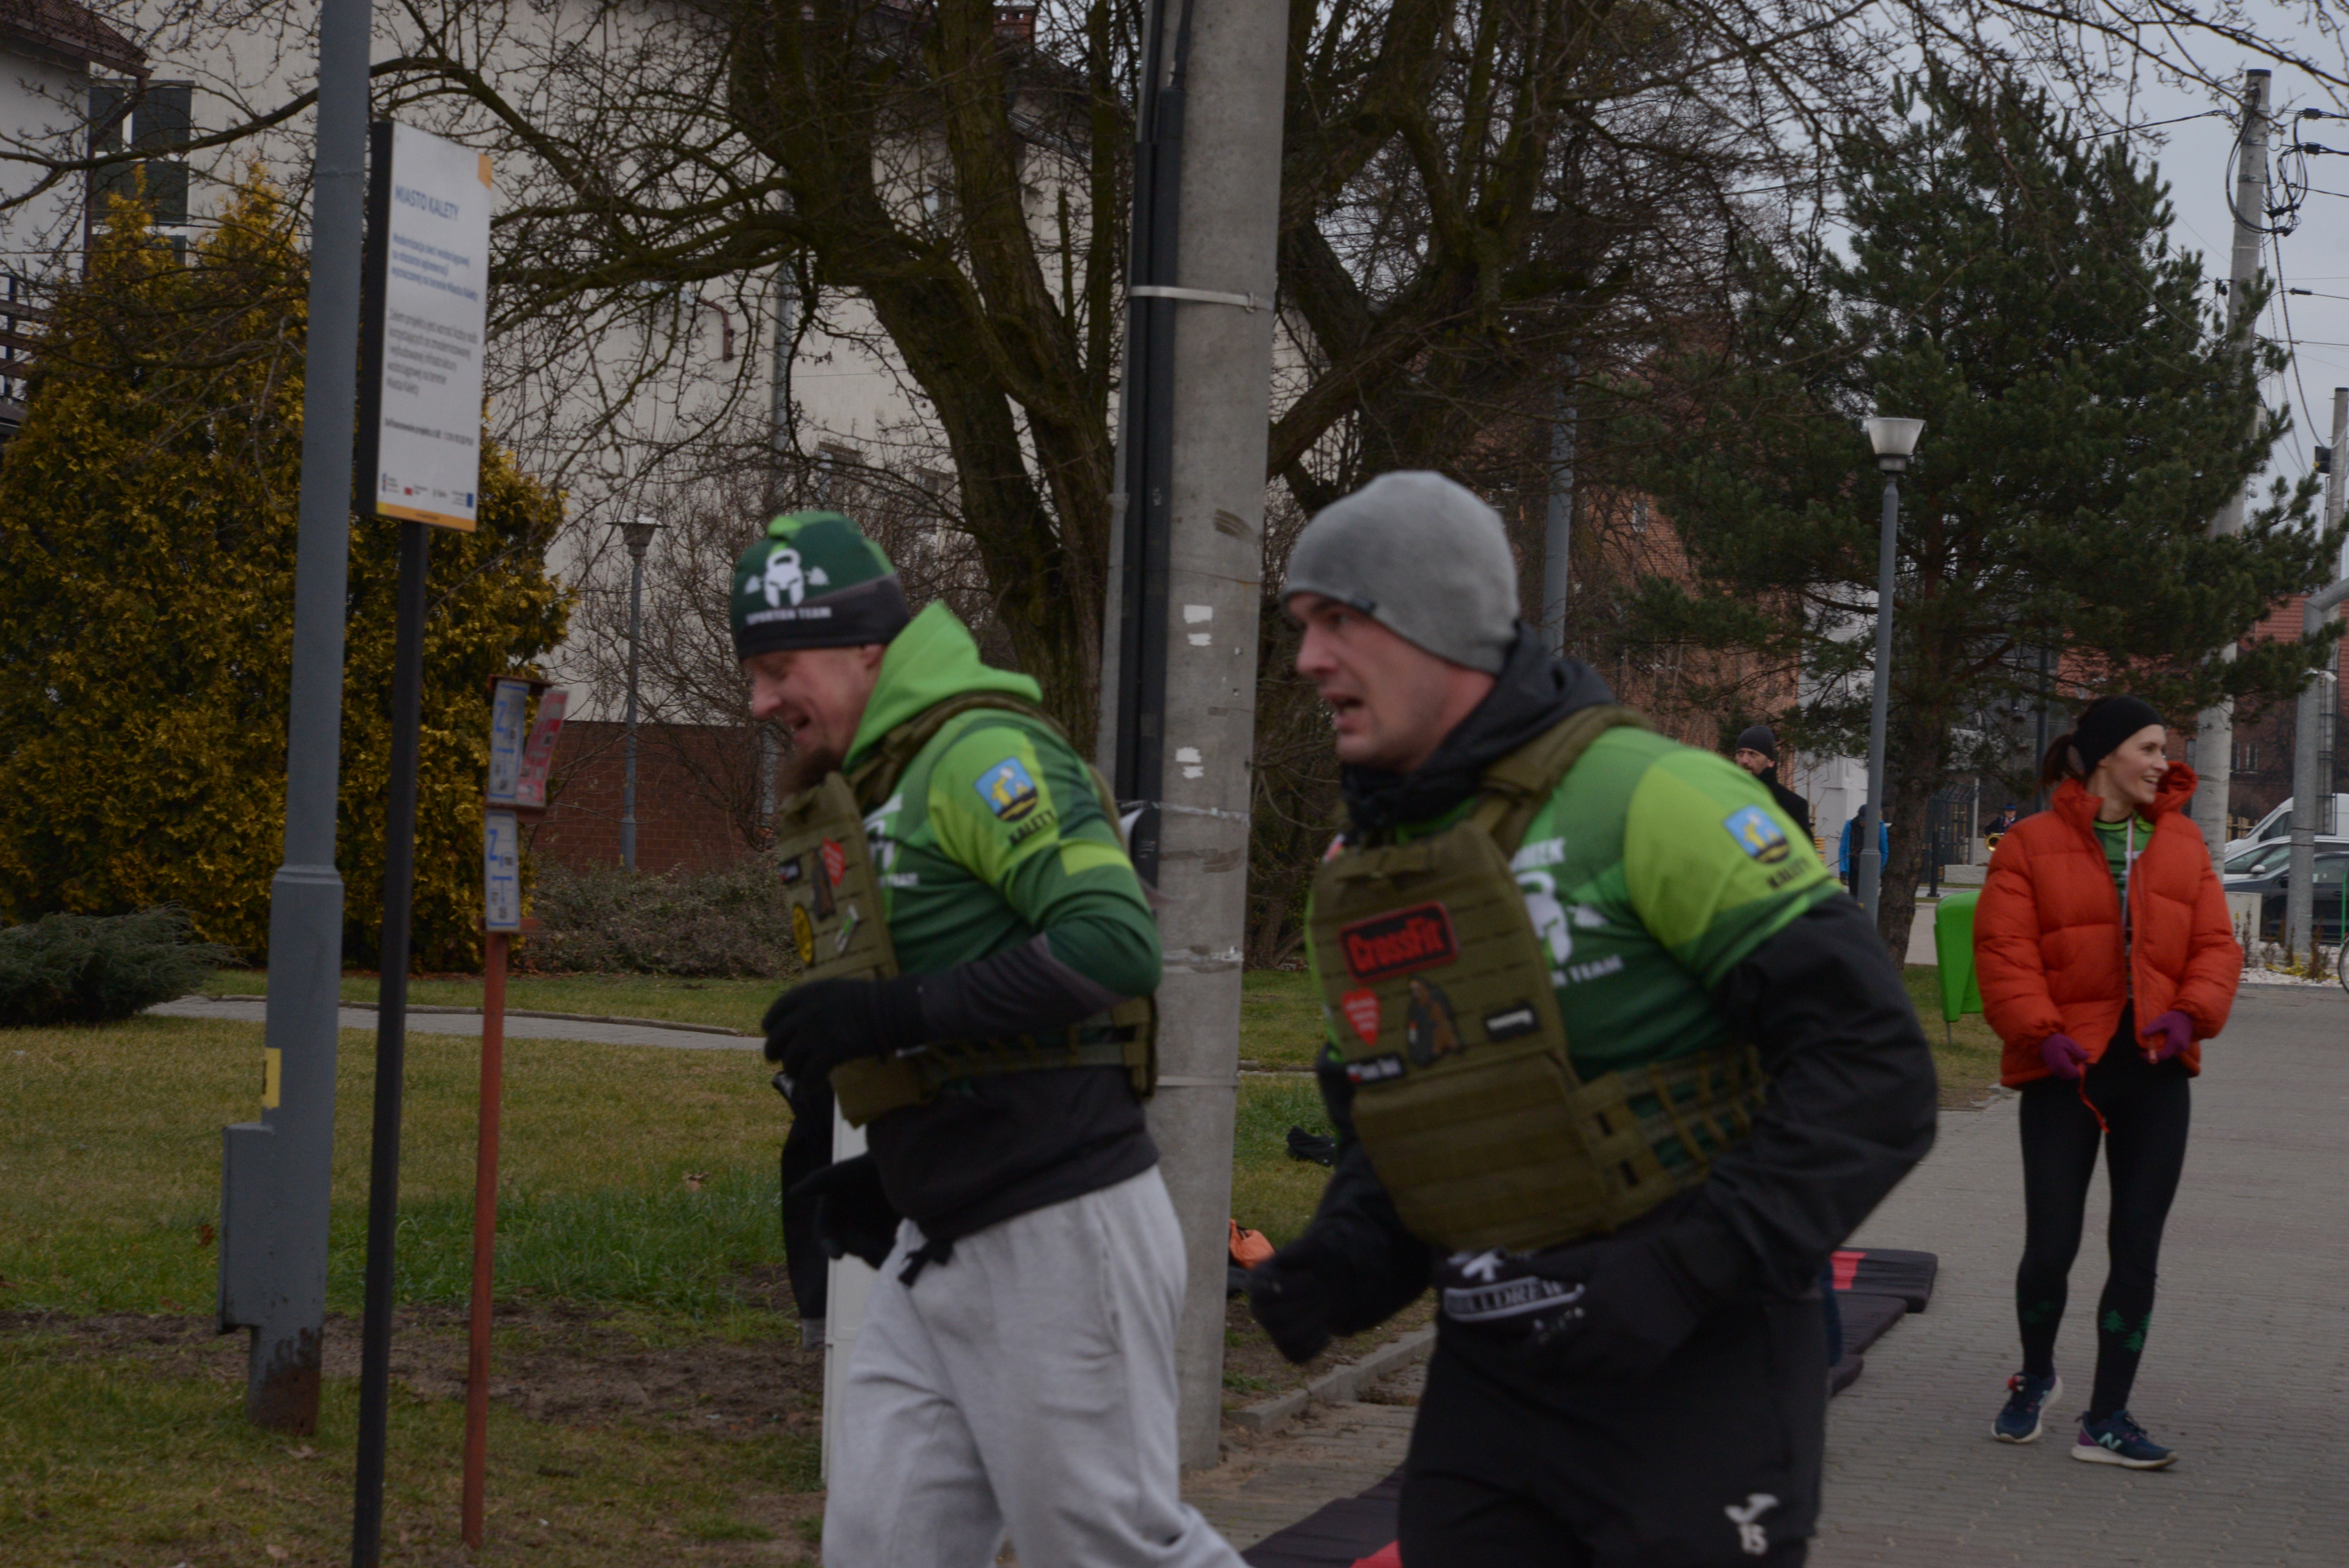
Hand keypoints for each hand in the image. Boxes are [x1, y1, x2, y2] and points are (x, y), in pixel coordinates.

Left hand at [762, 975, 927, 1084]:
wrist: (889, 1009)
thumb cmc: (867, 1000)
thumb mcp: (833, 990)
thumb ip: (812, 1003)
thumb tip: (796, 1021)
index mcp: (806, 994)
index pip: (775, 1012)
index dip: (770, 1026)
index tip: (771, 1033)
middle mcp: (805, 1013)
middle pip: (776, 1038)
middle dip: (773, 1051)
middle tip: (775, 1059)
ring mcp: (816, 1033)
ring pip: (789, 1060)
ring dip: (792, 1070)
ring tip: (798, 1075)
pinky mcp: (829, 1052)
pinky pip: (809, 1076)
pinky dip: (806, 1087)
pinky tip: (807, 1092)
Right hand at [786, 1154, 901, 1268]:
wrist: (892, 1164)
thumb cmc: (859, 1167)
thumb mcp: (837, 1174)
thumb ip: (816, 1183)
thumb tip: (793, 1192)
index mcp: (830, 1218)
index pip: (826, 1237)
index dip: (830, 1247)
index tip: (837, 1255)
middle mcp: (847, 1229)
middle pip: (850, 1248)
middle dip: (858, 1249)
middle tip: (869, 1248)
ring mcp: (867, 1233)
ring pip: (868, 1254)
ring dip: (875, 1256)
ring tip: (886, 1252)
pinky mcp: (887, 1235)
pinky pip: (886, 1250)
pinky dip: (890, 1252)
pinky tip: (898, 1249)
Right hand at [1247, 1234, 1344, 1363]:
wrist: (1338, 1284)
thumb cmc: (1322, 1263)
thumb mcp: (1315, 1248)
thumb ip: (1299, 1252)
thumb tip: (1278, 1275)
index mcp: (1258, 1280)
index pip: (1261, 1292)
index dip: (1290, 1287)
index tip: (1310, 1277)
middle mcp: (1258, 1307)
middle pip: (1274, 1317)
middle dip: (1307, 1303)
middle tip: (1321, 1289)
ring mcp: (1272, 1330)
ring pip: (1285, 1338)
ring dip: (1313, 1322)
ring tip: (1324, 1307)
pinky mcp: (1288, 1349)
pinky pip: (1297, 1355)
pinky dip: (1316, 1343)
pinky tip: (1323, 1328)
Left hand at [1517, 1235, 1702, 1383]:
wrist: (1687, 1270)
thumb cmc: (1635, 1260)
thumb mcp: (1592, 1256)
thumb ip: (1553, 1265)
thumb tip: (1508, 1265)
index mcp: (1593, 1305)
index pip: (1552, 1339)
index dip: (1532, 1352)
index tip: (1521, 1354)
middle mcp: (1610, 1333)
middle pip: (1569, 1364)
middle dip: (1550, 1367)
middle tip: (1539, 1366)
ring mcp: (1632, 1352)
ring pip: (1593, 1378)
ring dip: (1575, 1376)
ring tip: (1564, 1370)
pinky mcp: (1651, 1362)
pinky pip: (1620, 1383)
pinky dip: (1604, 1381)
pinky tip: (1596, 1372)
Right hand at [2038, 1033, 2088, 1080]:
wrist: (2042, 1041)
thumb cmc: (2056, 1041)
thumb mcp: (2070, 1043)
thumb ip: (2079, 1051)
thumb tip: (2087, 1057)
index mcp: (2062, 1063)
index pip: (2076, 1073)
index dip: (2081, 1069)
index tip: (2083, 1062)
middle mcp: (2057, 1069)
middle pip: (2071, 1076)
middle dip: (2077, 1070)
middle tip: (2080, 1062)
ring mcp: (2053, 1070)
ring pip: (2066, 1075)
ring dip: (2072, 1071)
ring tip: (2074, 1061)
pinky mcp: (2052, 1069)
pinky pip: (2062, 1073)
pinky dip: (2067, 1070)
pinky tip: (2068, 1062)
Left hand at [2141, 1009, 2191, 1063]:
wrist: (2189, 1016)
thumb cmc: (2175, 1017)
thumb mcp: (2162, 1020)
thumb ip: (2153, 1027)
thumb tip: (2143, 1033)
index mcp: (2176, 1042)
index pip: (2163, 1054)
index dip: (2151, 1056)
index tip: (2141, 1054)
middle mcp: (2181, 1047)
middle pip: (2166, 1055)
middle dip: (2154, 1055)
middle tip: (2144, 1052)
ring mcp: (2183, 1047)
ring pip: (2169, 1053)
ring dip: (2160, 1052)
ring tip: (2150, 1047)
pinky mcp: (2183, 1046)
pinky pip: (2172, 1050)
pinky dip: (2165, 1048)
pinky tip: (2159, 1043)